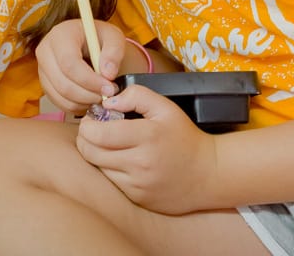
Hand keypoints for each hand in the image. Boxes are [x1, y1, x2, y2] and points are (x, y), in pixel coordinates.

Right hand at [36, 19, 125, 113]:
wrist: (90, 43)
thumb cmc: (101, 38)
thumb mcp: (114, 38)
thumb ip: (114, 53)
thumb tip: (108, 74)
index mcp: (60, 35)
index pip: (69, 63)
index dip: (89, 80)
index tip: (109, 88)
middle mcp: (45, 52)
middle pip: (63, 84)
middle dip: (89, 95)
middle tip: (108, 95)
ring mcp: (42, 70)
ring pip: (62, 97)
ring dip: (85, 102)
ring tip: (102, 95)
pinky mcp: (45, 85)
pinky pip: (60, 103)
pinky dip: (78, 106)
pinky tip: (91, 97)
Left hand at [74, 85, 219, 214]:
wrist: (208, 174)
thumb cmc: (184, 137)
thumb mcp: (166, 107)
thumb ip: (136, 95)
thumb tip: (109, 102)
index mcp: (147, 136)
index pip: (98, 134)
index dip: (87, 125)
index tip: (93, 118)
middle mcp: (140, 163)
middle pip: (91, 152)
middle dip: (85, 138)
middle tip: (93, 129)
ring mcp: (138, 184)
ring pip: (98, 168)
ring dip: (97, 154)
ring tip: (109, 143)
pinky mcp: (138, 197)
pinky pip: (112, 181)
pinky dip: (110, 169)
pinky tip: (122, 159)